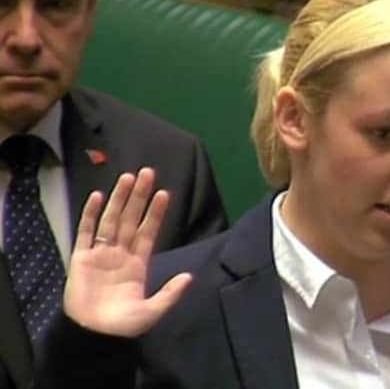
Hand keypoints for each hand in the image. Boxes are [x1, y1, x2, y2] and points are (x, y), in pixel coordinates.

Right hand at [64, 168, 192, 336]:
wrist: (93, 336)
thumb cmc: (123, 325)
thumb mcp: (153, 311)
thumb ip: (170, 293)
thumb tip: (190, 276)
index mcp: (138, 264)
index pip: (148, 231)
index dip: (155, 213)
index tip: (164, 194)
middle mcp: (121, 253)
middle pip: (131, 219)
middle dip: (139, 196)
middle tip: (147, 172)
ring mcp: (101, 254)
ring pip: (111, 220)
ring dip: (119, 199)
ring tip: (128, 177)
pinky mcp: (81, 259)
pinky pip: (86, 233)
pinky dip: (91, 214)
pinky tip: (98, 196)